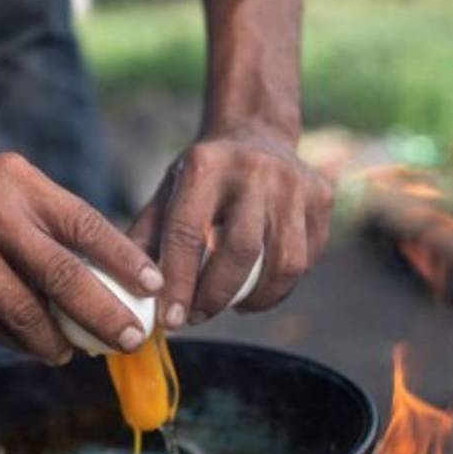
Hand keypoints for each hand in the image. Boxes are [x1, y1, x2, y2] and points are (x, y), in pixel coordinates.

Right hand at [0, 148, 163, 363]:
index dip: (125, 260)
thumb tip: (102, 272)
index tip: (154, 287)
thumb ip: (46, 222)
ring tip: (75, 353)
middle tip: (131, 338)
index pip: (86, 224)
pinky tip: (37, 347)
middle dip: (105, 314)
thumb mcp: (2, 184)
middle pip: (63, 275)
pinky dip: (19, 341)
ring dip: (57, 340)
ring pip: (26, 312)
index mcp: (18, 185)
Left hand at [129, 125, 332, 328]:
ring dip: (256, 299)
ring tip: (232, 306)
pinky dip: (280, 286)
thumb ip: (146, 239)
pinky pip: (306, 260)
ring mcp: (295, 183)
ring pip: (285, 263)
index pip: (187, 233)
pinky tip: (259, 287)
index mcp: (205, 164)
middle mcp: (254, 170)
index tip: (171, 319)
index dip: (178, 283)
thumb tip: (131, 294)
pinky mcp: (321, 198)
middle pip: (241, 252)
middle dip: (216, 296)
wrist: (257, 133)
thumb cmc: (202, 178)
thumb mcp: (168, 193)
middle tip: (198, 317)